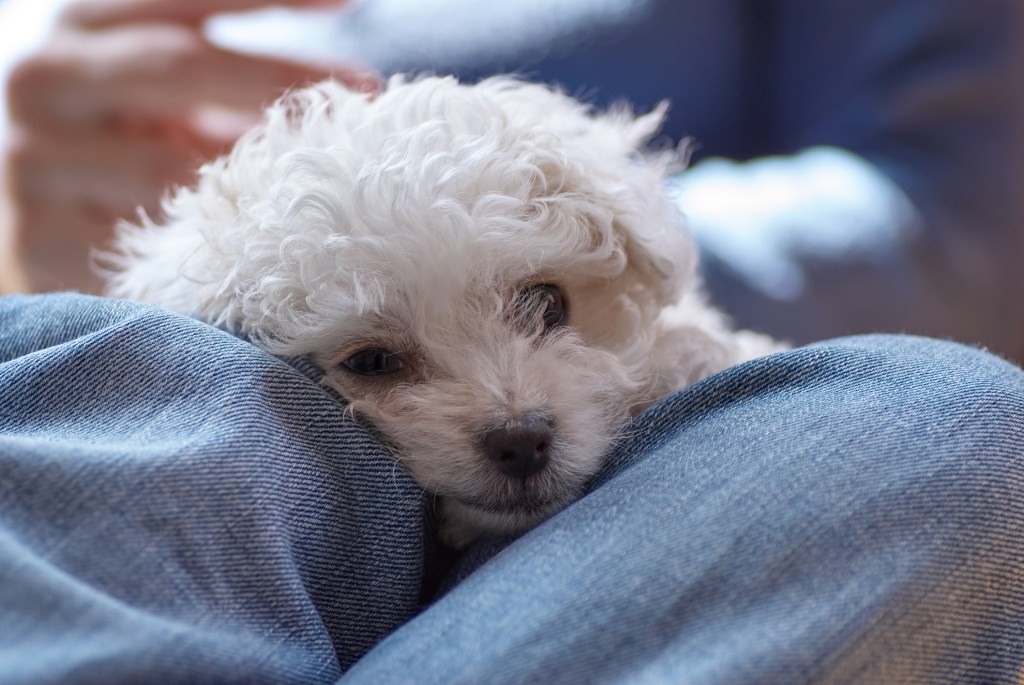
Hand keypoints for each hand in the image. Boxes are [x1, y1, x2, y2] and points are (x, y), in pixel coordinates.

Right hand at [0, 0, 376, 293]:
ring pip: (165, 167)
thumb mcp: (173, 88)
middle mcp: (45, 78)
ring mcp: (34, 160)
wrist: (56, 222)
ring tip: (320, 177)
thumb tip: (355, 85)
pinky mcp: (42, 237)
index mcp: (84, 24)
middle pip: (177, 65)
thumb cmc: (137, 142)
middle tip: (361, 92)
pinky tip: (258, 245)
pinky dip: (210, 241)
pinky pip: (148, 242)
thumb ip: (233, 71)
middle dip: (278, 77)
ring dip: (252, 174)